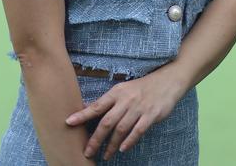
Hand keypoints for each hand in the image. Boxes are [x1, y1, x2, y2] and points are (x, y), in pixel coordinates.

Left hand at [65, 66, 184, 160]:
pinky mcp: (151, 115)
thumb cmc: (141, 87)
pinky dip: (129, 141)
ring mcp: (138, 108)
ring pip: (121, 129)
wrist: (166, 81)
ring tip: (105, 155)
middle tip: (88, 152)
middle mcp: (126, 100)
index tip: (69, 122)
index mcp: (117, 92)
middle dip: (96, 139)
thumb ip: (109, 102)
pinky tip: (122, 149)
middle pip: (107, 122)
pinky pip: (138, 131)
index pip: (97, 105)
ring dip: (111, 144)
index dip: (82, 114)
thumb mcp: (123, 90)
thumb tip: (90, 111)